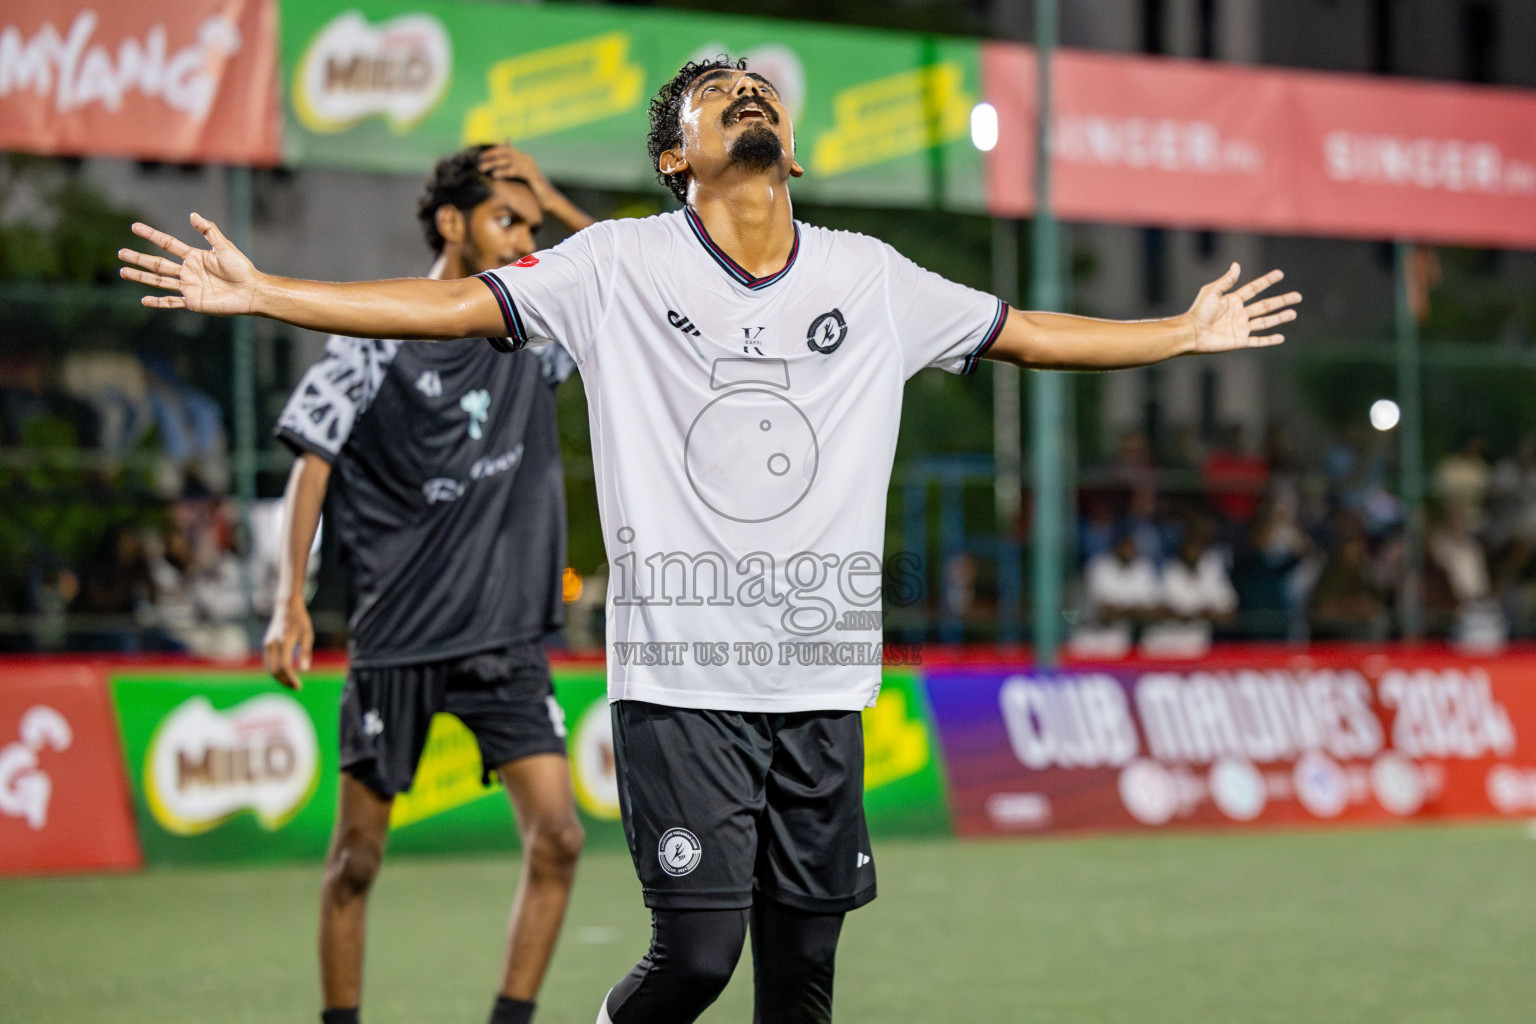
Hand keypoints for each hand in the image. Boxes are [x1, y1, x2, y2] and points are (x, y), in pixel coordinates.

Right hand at [118, 213, 260, 314]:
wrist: (251, 291)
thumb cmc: (241, 268)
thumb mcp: (224, 247)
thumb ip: (209, 231)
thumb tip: (192, 214)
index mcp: (193, 256)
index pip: (167, 244)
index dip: (151, 235)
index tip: (135, 227)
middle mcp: (187, 271)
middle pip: (157, 263)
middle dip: (139, 258)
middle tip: (121, 253)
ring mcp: (188, 287)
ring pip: (159, 281)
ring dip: (141, 276)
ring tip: (123, 272)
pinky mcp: (192, 302)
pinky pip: (171, 302)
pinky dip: (158, 302)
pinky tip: (143, 300)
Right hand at [263, 599, 313, 690]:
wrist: (286, 606)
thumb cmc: (300, 620)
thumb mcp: (308, 634)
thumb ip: (306, 652)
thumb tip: (304, 670)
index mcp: (284, 641)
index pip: (285, 666)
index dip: (291, 679)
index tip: (299, 687)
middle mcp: (272, 644)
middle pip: (274, 670)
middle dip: (285, 681)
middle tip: (296, 688)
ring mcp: (267, 644)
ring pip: (269, 668)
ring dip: (280, 678)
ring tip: (292, 683)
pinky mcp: (266, 645)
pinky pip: (269, 663)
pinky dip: (276, 671)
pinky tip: (286, 675)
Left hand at [479, 144, 594, 230]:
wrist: (550, 201)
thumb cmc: (535, 194)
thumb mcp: (520, 183)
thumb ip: (511, 174)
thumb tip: (496, 172)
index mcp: (525, 159)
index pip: (506, 148)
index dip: (493, 150)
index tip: (481, 155)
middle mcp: (527, 160)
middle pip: (506, 151)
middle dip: (491, 154)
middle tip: (479, 160)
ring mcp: (530, 166)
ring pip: (508, 160)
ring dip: (494, 163)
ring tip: (483, 168)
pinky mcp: (532, 175)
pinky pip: (515, 170)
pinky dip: (504, 172)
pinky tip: (495, 175)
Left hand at [1186, 263, 1301, 352]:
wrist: (1191, 333)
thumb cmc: (1198, 311)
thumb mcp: (1212, 292)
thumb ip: (1226, 280)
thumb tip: (1237, 265)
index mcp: (1233, 300)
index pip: (1254, 289)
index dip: (1267, 281)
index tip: (1280, 274)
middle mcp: (1239, 313)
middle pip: (1265, 306)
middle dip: (1281, 301)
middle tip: (1298, 296)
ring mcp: (1240, 328)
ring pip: (1265, 322)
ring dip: (1280, 318)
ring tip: (1294, 313)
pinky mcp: (1239, 341)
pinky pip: (1257, 341)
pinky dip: (1269, 340)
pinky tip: (1281, 337)